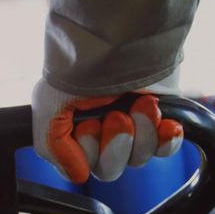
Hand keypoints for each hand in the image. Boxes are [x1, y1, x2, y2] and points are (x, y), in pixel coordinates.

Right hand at [31, 75, 183, 183]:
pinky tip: (166, 124)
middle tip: (118, 116)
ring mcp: (133, 127)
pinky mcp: (160, 120)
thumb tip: (78, 176)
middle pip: (111, 169)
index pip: (83, 167)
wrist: (123, 37)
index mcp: (75, 130)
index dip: (89, 152)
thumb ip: (50, 146)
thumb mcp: (47, 104)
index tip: (89, 125)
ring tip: (141, 105)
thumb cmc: (81, 64)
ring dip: (141, 135)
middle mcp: (103, 130)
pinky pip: (165, 149)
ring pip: (138, 159)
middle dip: (115, 145)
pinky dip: (166, 140)